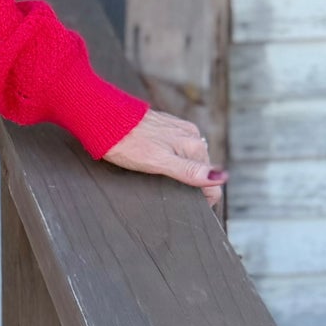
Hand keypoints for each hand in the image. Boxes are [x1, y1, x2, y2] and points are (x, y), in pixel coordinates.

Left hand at [103, 109, 224, 208]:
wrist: (105, 119)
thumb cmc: (128, 144)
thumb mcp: (159, 162)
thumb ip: (190, 171)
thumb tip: (221, 178)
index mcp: (193, 146)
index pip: (211, 180)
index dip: (203, 198)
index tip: (187, 206)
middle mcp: (192, 136)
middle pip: (201, 169)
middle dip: (191, 183)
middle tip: (168, 190)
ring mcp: (180, 129)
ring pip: (190, 158)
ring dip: (181, 169)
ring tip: (160, 175)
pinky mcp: (168, 126)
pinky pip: (178, 147)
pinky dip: (172, 157)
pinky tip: (156, 160)